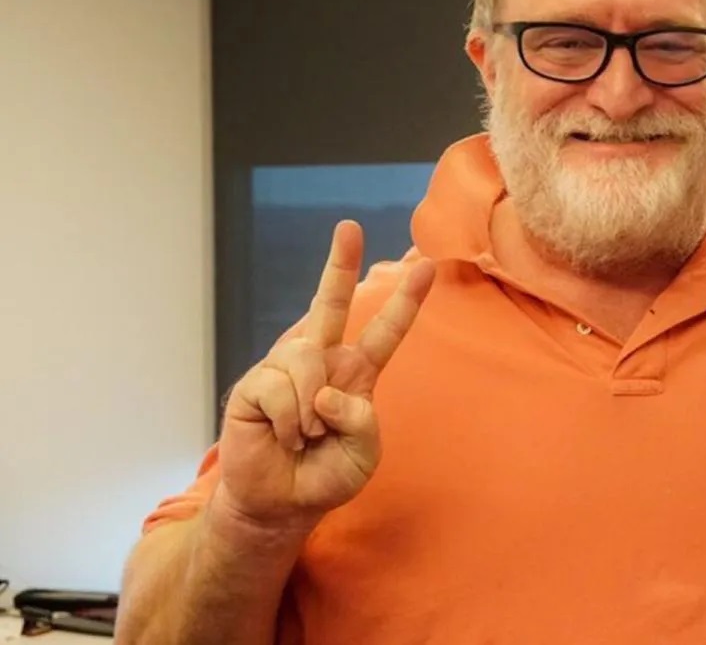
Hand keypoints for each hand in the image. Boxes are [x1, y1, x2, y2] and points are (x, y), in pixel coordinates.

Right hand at [215, 220, 434, 527]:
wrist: (281, 503)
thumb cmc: (324, 475)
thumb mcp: (363, 455)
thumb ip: (362, 423)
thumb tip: (328, 391)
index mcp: (356, 374)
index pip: (386, 331)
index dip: (406, 301)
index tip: (426, 266)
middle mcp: (321, 362)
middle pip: (330, 303)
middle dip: (339, 263)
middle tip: (349, 226)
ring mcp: (285, 369)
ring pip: (306, 358)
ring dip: (311, 408)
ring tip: (304, 436)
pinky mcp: (254, 384)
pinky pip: (280, 387)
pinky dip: (289, 419)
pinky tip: (282, 435)